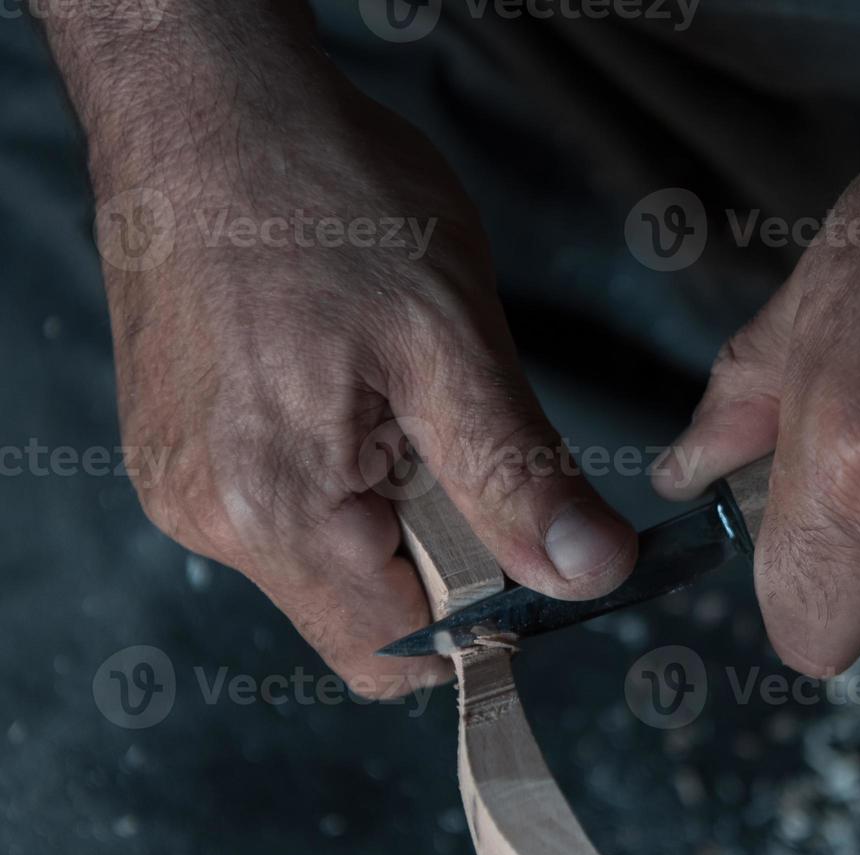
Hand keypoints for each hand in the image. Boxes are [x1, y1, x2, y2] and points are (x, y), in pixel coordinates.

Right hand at [96, 63, 635, 694]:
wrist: (209, 104)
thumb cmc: (328, 200)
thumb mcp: (452, 340)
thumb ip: (518, 476)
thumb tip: (590, 575)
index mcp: (278, 512)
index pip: (398, 655)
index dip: (483, 622)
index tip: (528, 545)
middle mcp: (210, 519)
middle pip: (363, 613)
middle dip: (440, 555)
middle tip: (461, 436)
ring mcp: (183, 484)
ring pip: (328, 561)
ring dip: (392, 508)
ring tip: (399, 392)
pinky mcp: (179, 446)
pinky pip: (285, 507)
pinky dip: (344, 474)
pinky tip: (351, 386)